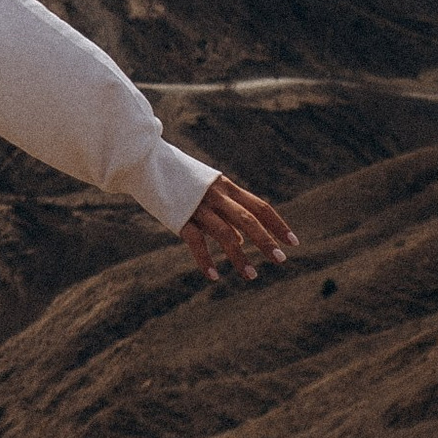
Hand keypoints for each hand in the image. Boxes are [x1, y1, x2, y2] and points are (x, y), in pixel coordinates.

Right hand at [180, 173, 294, 283]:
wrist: (144, 160)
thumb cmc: (178, 178)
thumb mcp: (207, 190)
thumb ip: (225, 213)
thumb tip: (240, 241)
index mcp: (226, 186)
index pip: (260, 206)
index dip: (277, 224)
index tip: (293, 242)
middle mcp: (216, 195)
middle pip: (248, 219)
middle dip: (265, 240)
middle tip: (281, 260)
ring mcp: (197, 205)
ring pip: (225, 233)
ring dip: (240, 256)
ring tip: (251, 276)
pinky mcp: (178, 216)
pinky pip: (196, 241)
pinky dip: (205, 260)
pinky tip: (214, 276)